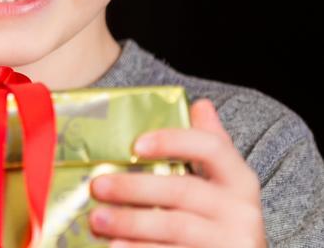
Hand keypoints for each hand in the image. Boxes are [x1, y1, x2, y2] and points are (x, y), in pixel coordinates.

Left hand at [88, 99, 266, 247]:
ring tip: (96, 220)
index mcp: (239, 180)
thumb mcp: (223, 185)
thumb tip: (201, 104)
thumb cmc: (220, 222)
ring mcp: (232, 242)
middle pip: (182, 190)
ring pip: (173, 228)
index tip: (135, 145)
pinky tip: (114, 247)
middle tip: (97, 186)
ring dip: (130, 223)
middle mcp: (241, 210)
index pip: (211, 148)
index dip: (173, 142)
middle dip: (134, 187)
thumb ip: (209, 147)